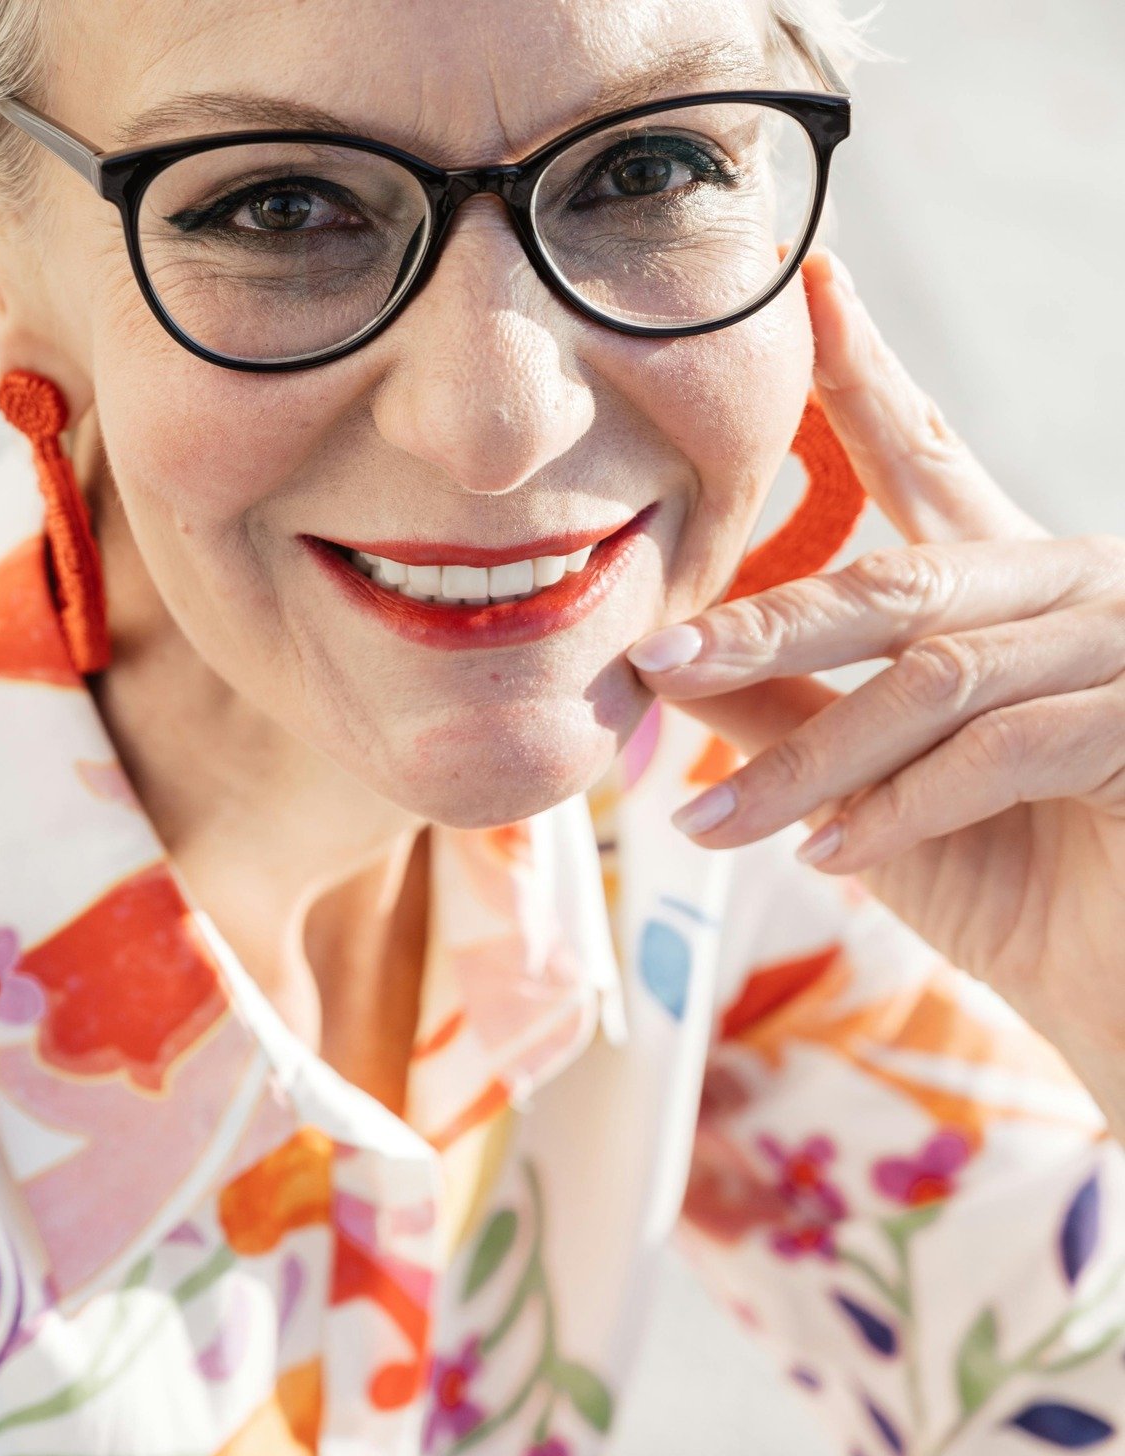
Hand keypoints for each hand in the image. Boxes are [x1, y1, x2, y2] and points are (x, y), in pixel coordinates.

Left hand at [627, 254, 1124, 1082]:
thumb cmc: (1024, 891)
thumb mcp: (883, 798)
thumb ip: (801, 719)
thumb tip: (679, 666)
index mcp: (1018, 589)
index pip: (931, 464)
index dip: (869, 379)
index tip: (809, 286)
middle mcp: (1080, 592)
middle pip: (904, 580)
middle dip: (766, 624)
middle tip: (652, 660)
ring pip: (939, 676)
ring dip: (811, 762)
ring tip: (709, 824)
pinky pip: (1005, 747)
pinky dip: (905, 805)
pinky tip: (829, 856)